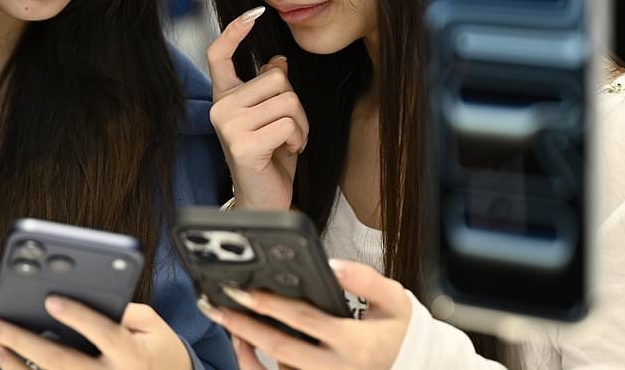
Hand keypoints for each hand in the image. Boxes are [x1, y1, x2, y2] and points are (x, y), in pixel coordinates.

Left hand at [0, 298, 190, 369]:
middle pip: (61, 362)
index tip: (50, 299)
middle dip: (22, 341)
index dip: (77, 316)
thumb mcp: (152, 325)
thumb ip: (122, 310)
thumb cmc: (156, 349)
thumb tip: (83, 298)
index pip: (102, 332)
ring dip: (15, 366)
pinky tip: (7, 365)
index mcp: (132, 355)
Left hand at [198, 259, 410, 369]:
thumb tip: (332, 265)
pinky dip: (254, 363)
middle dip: (243, 324)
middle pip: (279, 347)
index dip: (271, 305)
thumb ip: (366, 280)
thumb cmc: (397, 330)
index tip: (243, 289)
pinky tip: (241, 342)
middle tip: (215, 304)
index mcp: (355, 344)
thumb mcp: (394, 300)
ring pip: (274, 369)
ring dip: (243, 345)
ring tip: (222, 318)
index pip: (305, 321)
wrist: (410, 364)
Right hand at [207, 6, 307, 210]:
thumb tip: (277, 61)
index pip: (219, 55)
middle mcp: (220, 108)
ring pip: (286, 100)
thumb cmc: (269, 158)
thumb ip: (270, 89)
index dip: (234, 31)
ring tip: (288, 142)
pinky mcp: (243, 145)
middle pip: (275, 79)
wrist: (263, 201)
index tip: (253, 13)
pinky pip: (287, 123)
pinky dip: (298, 138)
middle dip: (295, 103)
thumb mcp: (271, 117)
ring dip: (300, 123)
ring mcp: (229, 126)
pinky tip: (287, 152)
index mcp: (224, 98)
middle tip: (288, 129)